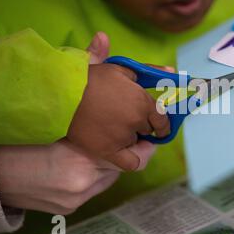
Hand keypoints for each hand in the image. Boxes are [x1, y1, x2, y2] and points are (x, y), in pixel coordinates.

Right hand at [0, 140, 154, 214]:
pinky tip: (76, 169)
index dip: (144, 148)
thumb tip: (119, 130)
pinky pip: (92, 190)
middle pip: (120, 168)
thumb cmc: (26, 144)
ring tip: (88, 154)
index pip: (131, 157)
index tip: (150, 140)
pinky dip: (91, 179)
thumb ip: (93, 133)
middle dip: (122, 154)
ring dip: (105, 167)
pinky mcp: (69, 208)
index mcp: (83, 156)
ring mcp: (77, 198)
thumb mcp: (62, 131)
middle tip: (118, 140)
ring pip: (107, 179)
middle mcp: (84, 181)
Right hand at [67, 33, 170, 170]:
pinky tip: (123, 151)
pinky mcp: (108, 151)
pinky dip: (131, 159)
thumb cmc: (91, 78)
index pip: (162, 119)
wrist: (61, 94)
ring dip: (129, 137)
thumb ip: (147, 71)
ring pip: (135, 143)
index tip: (159, 125)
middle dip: (141, 125)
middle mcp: (137, 121)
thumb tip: (171, 71)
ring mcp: (123, 137)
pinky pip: (130, 163)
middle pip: (147, 129)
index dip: (161, 123)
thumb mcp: (120, 69)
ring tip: (114, 128)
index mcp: (143, 102)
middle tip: (127, 119)